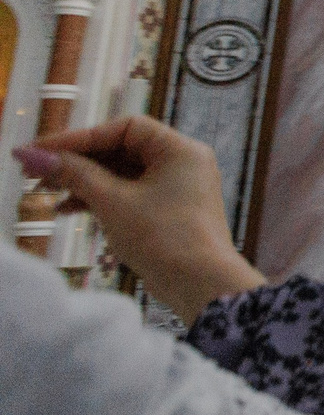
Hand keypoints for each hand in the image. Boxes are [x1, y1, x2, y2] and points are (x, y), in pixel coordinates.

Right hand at [14, 117, 263, 321]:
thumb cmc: (164, 238)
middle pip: (120, 150)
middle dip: (77, 161)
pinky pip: (129, 194)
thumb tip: (33, 155)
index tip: (40, 150)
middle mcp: (182, 163)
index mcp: (180, 149)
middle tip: (35, 173)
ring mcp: (177, 187)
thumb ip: (74, 174)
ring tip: (45, 192)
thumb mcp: (112, 202)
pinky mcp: (168, 210)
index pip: (124, 129)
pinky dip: (100, 199)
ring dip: (83, 182)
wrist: (200, 286)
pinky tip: (67, 209)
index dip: (79, 137)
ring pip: (122, 174)